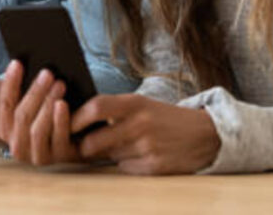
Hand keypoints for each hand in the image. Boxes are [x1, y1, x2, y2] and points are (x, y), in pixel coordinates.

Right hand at [0, 60, 79, 164]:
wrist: (75, 141)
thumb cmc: (51, 115)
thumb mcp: (37, 105)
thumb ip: (30, 92)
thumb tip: (29, 66)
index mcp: (5, 130)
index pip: (5, 104)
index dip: (11, 83)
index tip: (17, 63)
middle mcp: (17, 146)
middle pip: (22, 116)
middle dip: (34, 92)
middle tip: (47, 73)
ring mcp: (36, 156)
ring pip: (37, 129)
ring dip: (48, 104)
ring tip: (60, 84)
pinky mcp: (57, 160)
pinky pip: (57, 138)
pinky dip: (60, 120)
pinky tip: (63, 104)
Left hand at [72, 94, 220, 174]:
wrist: (205, 134)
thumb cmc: (165, 118)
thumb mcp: (142, 104)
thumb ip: (114, 110)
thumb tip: (77, 120)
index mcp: (136, 103)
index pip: (96, 107)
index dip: (77, 118)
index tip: (67, 124)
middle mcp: (141, 123)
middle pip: (95, 140)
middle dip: (85, 146)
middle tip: (83, 145)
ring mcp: (148, 147)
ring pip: (110, 157)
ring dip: (109, 155)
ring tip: (124, 145)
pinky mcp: (154, 167)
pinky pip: (125, 168)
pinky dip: (126, 164)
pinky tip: (140, 155)